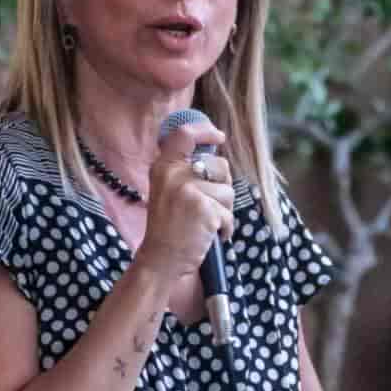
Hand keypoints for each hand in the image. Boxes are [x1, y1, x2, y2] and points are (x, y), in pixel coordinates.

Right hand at [134, 121, 234, 282]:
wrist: (161, 260)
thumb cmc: (169, 227)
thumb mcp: (167, 190)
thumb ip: (184, 171)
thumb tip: (216, 157)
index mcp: (163, 167)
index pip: (185, 135)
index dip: (205, 131)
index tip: (218, 136)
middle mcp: (174, 174)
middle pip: (220, 166)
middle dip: (223, 186)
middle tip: (208, 205)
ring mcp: (189, 191)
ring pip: (228, 191)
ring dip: (224, 210)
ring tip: (205, 223)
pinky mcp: (205, 209)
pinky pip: (229, 214)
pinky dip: (225, 228)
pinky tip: (210, 235)